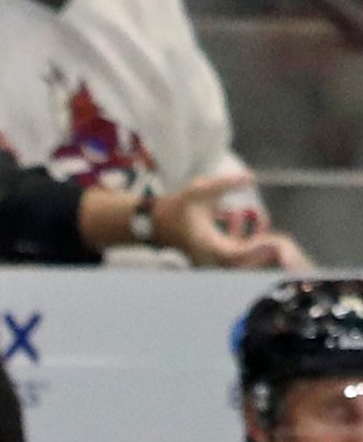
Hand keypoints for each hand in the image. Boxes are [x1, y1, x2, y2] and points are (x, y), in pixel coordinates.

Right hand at [153, 175, 310, 268]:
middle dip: (264, 249)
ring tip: (259, 217)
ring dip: (256, 241)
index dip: (256, 251)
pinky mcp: (217, 256)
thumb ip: (227, 184)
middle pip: (245, 263)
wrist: (158, 222)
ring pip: (243, 260)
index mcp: (207, 244)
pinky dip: (247, 239)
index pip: (236, 255)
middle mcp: (211, 256)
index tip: (274, 242)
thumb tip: (251, 177)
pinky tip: (245, 215)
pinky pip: (238, 253)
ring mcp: (214, 258)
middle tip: (281, 237)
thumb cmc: (178, 207)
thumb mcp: (200, 190)